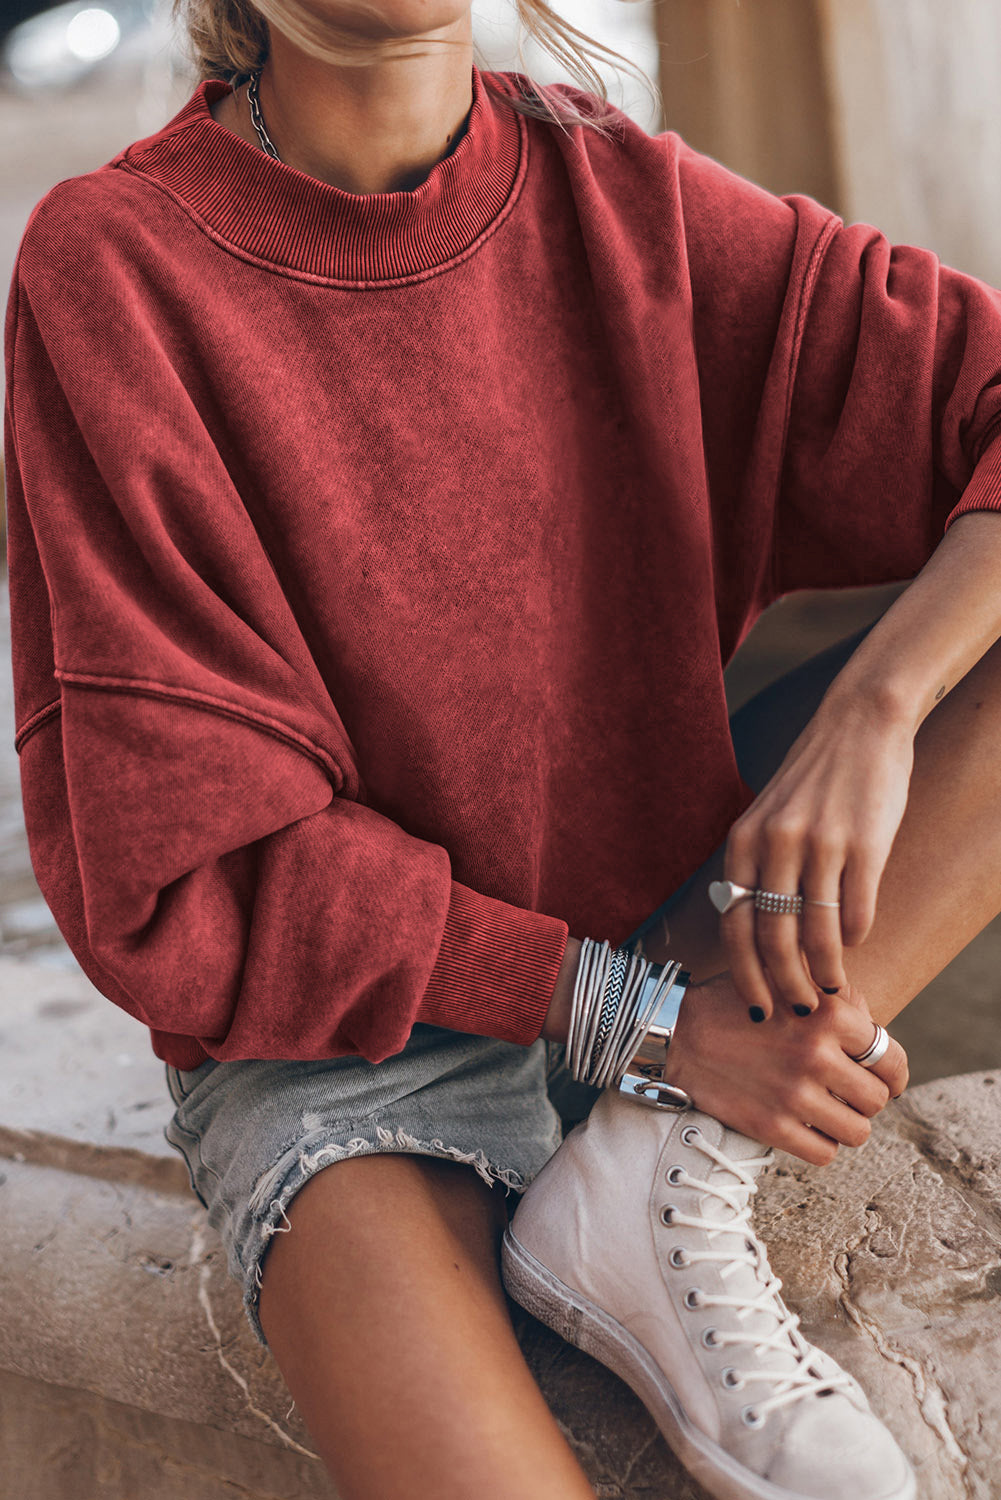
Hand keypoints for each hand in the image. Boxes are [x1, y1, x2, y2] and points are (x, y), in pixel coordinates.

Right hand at [662, 973, 908, 1165]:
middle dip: (865, 1098)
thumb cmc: (738, 1005)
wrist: (677, 1033)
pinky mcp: (772, 1126)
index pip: (891, 1059)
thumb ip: (838, 1000)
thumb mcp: (789, 982)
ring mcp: (794, 1095)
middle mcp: (816, 1055)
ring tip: (828, 1111)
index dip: (893, 1074)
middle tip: (846, 1093)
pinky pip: (825, 1154)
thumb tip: (877, 1032)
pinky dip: (821, 1145)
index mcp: (828, 1015)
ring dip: (847, 1124)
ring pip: (857, 1132)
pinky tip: (806, 1127)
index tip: (886, 1080)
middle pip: (877, 1099)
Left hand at [722, 694, 913, 1015]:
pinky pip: (856, 910)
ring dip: (825, 971)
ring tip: (833, 989)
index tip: (757, 1006)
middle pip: (772, 938)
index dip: (744, 973)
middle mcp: (775, 843)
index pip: (734, 924)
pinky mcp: (865, 843)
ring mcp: (820, 843)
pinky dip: (855, 936)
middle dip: (785, 986)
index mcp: (744, 841)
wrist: (859, 724)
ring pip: (816, 933)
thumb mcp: (767, 818)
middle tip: (799, 1010)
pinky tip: (856, 942)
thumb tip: (758, 935)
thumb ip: (758, 868)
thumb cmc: (813, 780)